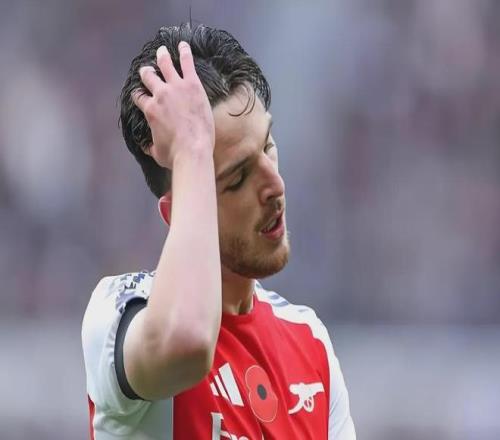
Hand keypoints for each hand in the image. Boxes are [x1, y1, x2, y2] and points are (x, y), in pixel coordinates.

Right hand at [133, 42, 214, 168]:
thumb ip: (150, 146)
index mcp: (149, 110)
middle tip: (147, 70)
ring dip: (163, 56)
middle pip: (149, 77)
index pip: (139, 97)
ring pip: (165, 65)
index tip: (140, 94)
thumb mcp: (157, 153)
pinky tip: (183, 45)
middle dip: (147, 73)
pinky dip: (184, 53)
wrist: (193, 149)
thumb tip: (145, 147)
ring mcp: (175, 87)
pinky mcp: (192, 85)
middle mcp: (159, 95)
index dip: (139, 95)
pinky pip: (187, 63)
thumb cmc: (175, 154)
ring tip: (162, 50)